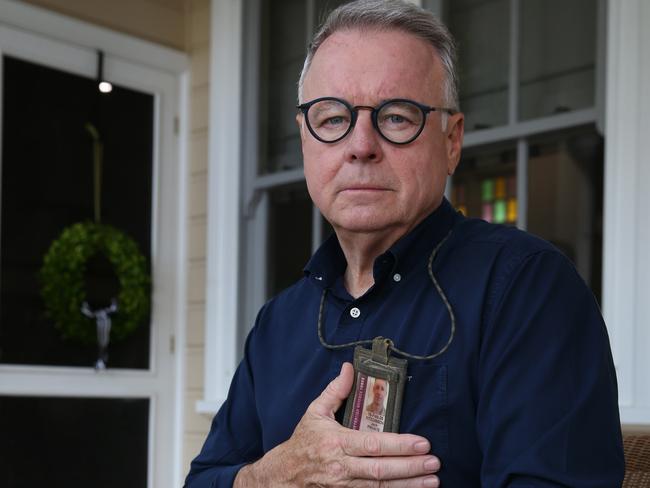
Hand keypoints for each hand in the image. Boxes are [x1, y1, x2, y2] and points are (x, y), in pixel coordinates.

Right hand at [234, 362, 440, 486]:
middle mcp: (341, 467)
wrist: (282, 477)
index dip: (400, 445)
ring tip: (431, 481)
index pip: (374, 445)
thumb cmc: (302, 443)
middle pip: (381, 470)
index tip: (422, 443)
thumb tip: (349, 368)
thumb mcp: (315, 413)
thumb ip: (335, 391)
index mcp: (336, 442)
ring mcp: (343, 486)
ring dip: (408, 485)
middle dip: (410, 467)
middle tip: (434, 463)